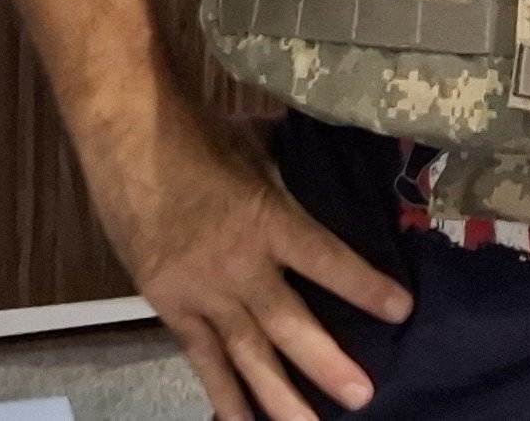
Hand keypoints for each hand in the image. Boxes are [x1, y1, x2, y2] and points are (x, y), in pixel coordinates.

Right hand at [89, 109, 411, 420]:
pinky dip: (223, 394)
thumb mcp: (259, 143)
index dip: (364, 286)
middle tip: (363, 396)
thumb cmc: (198, 135)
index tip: (401, 309)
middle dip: (326, 364)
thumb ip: (296, 167)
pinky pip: (201, 360)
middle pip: (287, 324)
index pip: (325, 259)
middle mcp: (238, 265)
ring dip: (280, 397)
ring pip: (247, 355)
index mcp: (266, 218)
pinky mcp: (171, 307)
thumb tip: (336, 160)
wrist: (128, 143)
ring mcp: (202, 293)